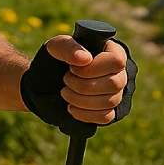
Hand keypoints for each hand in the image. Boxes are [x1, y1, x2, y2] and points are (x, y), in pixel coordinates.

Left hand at [20, 36, 136, 137]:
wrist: (45, 84)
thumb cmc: (55, 60)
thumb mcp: (55, 48)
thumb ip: (67, 47)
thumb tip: (85, 58)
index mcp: (111, 51)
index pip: (116, 61)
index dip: (93, 68)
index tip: (72, 68)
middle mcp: (118, 72)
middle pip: (115, 84)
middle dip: (83, 85)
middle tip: (66, 79)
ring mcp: (116, 92)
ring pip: (110, 101)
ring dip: (81, 100)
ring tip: (65, 92)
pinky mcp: (109, 110)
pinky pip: (106, 117)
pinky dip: (85, 114)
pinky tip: (71, 107)